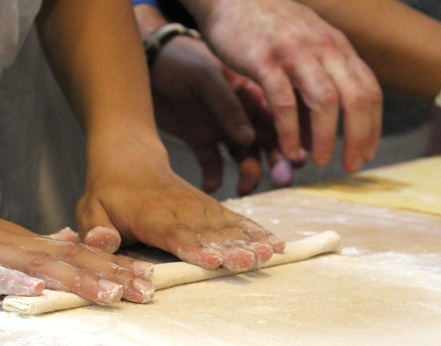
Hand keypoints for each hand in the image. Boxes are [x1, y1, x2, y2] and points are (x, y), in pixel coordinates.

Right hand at [0, 184, 154, 304]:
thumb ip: (31, 244)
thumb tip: (67, 242)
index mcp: (21, 242)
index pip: (76, 255)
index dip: (113, 267)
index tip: (147, 280)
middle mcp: (11, 244)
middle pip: (68, 261)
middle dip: (109, 276)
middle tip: (146, 291)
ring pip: (37, 267)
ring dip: (74, 280)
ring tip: (108, 294)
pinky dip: (12, 281)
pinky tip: (35, 289)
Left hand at [77, 137, 284, 271]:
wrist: (129, 157)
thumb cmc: (107, 191)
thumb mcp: (90, 209)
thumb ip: (96, 229)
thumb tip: (103, 242)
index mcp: (148, 213)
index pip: (173, 232)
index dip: (192, 247)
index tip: (212, 261)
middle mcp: (178, 209)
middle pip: (207, 231)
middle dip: (230, 248)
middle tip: (251, 263)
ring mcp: (197, 206)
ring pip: (226, 224)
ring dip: (249, 240)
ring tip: (270, 254)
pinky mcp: (209, 206)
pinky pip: (234, 218)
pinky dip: (254, 230)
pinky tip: (274, 243)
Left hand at [150, 33, 295, 194]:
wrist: (145, 62)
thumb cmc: (179, 60)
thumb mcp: (205, 77)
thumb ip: (227, 105)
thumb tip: (249, 139)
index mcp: (248, 92)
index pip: (276, 117)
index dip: (289, 137)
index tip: (295, 159)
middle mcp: (239, 113)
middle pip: (266, 141)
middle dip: (275, 162)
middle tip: (280, 181)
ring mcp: (220, 127)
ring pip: (243, 156)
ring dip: (248, 173)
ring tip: (243, 189)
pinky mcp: (198, 138)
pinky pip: (211, 163)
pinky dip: (213, 176)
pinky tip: (210, 186)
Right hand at [194, 0, 381, 171]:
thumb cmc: (266, 26)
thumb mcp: (305, 43)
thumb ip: (319, 74)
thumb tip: (328, 122)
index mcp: (336, 46)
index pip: (369, 90)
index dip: (371, 127)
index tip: (364, 154)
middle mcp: (323, 48)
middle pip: (357, 98)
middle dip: (358, 137)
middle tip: (350, 165)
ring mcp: (294, 53)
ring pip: (325, 102)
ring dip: (326, 138)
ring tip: (319, 162)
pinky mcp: (264, 61)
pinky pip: (284, 102)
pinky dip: (290, 131)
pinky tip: (288, 149)